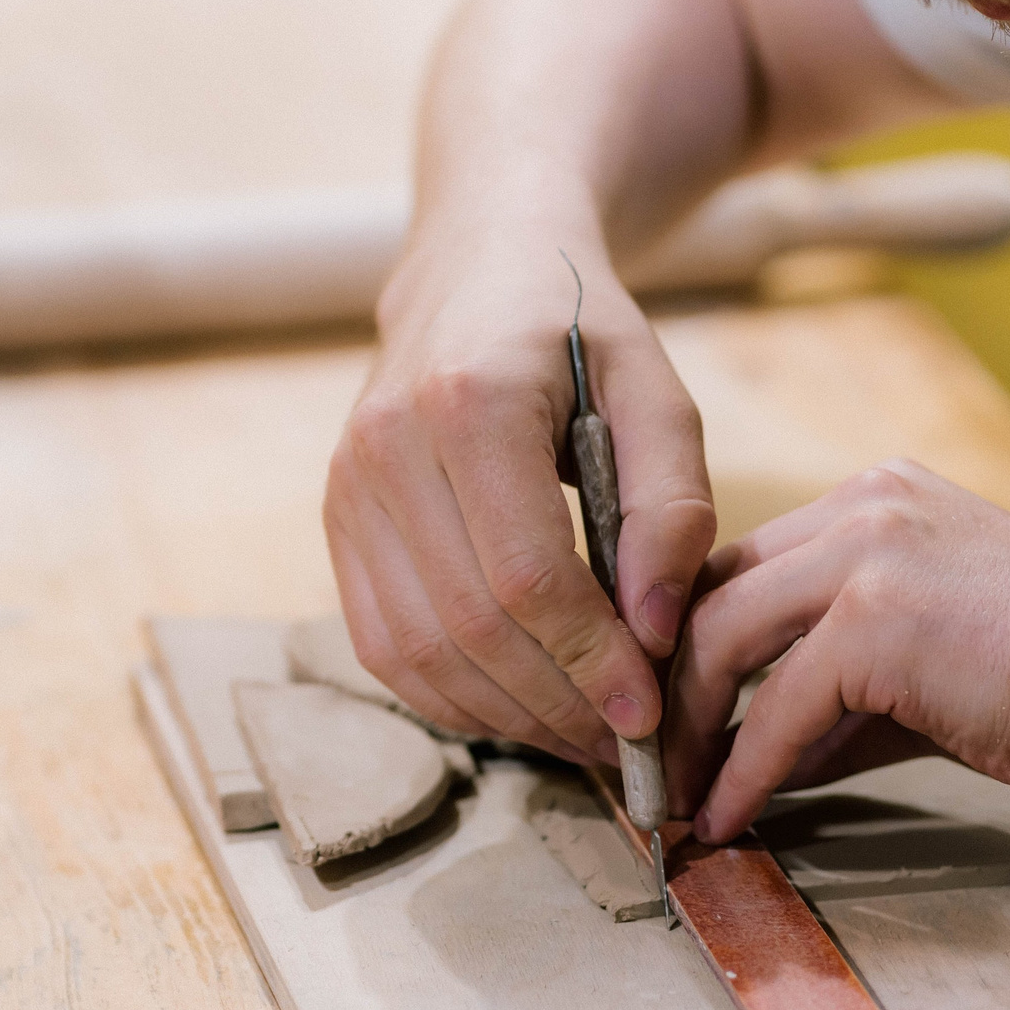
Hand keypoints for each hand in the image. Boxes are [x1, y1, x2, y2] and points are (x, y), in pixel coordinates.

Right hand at [324, 223, 715, 761]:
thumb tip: (653, 626)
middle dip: (555, 703)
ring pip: (418, 654)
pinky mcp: (337, 526)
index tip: (647, 711)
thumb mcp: (654, 387)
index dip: (588, 659)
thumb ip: (673, 501)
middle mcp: (386, 449)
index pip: (524, 576)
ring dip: (506, 717)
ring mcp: (347, 491)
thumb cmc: (577, 329)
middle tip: (626, 741)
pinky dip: (455, 698)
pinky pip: (385, 648)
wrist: (475, 268)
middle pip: (468, 627)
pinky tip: (521, 709)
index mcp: (467, 402)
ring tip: (582, 737)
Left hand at [664, 461, 1009, 840]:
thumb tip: (757, 756)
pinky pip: (773, 707)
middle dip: (666, 682)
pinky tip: (725, 816)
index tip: (666, 709)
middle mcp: (866, 505)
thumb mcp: (924, 666)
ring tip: (671, 793)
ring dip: (686, 727)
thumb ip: (835, 695)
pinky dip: (741, 769)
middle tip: (647, 758)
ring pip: (721, 639)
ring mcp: (868, 553)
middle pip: (714, 591)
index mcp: (880, 497)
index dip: (691, 640)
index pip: (746, 562)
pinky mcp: (875, 619)